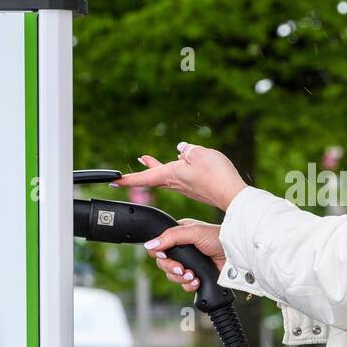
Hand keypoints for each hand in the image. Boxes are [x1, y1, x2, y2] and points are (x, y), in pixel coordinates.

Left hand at [110, 141, 248, 211]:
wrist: (233, 196)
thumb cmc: (216, 176)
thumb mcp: (200, 154)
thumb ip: (189, 150)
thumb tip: (183, 150)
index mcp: (171, 175)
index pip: (143, 177)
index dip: (126, 179)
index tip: (113, 182)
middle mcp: (176, 184)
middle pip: (154, 176)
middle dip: (143, 169)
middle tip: (131, 167)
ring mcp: (187, 188)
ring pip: (169, 175)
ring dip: (159, 166)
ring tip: (150, 158)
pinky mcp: (197, 189)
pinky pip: (183, 177)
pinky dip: (178, 168)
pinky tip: (185, 162)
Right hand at [143, 218, 225, 292]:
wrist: (237, 256)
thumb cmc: (220, 238)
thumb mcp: (194, 232)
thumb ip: (171, 237)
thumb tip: (150, 245)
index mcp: (179, 236)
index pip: (159, 246)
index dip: (160, 254)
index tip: (165, 256)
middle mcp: (183, 250)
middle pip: (164, 264)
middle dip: (172, 269)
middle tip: (182, 269)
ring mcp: (190, 264)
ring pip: (172, 276)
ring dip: (181, 278)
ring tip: (193, 276)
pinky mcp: (197, 277)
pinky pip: (184, 285)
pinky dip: (189, 285)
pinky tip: (198, 282)